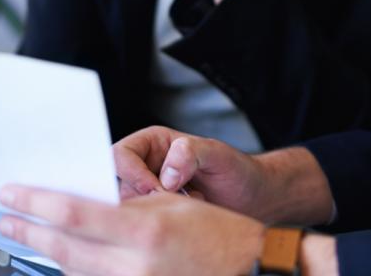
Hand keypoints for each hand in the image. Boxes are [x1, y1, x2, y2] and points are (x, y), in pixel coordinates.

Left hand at [0, 185, 262, 275]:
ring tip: (31, 237)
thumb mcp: (173, 205)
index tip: (12, 194)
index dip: (36, 202)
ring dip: (50, 254)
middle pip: (64, 248)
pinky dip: (77, 272)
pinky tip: (66, 261)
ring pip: (74, 271)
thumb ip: (128, 205)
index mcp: (144, 230)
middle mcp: (134, 265)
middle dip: (30, 232)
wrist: (249, 268)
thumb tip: (89, 201)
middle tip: (6, 220)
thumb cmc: (220, 233)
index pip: (73, 212)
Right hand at [112, 126, 334, 225]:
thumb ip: (193, 153)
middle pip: (118, 184)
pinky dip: (162, 226)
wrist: (252, 200)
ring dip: (156, 213)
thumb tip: (168, 170)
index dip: (132, 173)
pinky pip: (142, 224)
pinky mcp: (155, 217)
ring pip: (129, 208)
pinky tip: (187, 220)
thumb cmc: (238, 171)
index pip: (120, 155)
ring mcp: (148, 195)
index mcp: (152, 143)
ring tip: (190, 205)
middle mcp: (145, 168)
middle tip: (174, 202)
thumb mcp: (220, 155)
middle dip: (143, 198)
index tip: (156, 189)